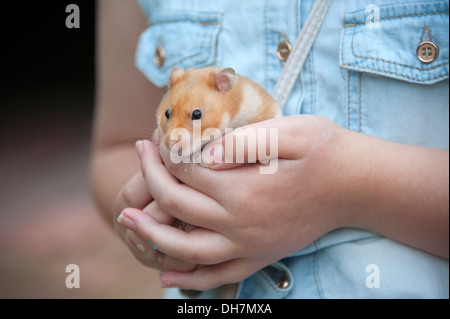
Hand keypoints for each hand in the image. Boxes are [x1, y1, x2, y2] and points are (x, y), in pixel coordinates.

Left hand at [119, 115, 364, 289]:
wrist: (358, 186)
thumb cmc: (326, 151)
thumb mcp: (290, 131)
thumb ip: (242, 141)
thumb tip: (200, 152)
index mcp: (245, 187)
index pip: (186, 169)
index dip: (165, 150)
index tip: (156, 134)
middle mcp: (241, 222)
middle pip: (177, 204)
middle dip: (151, 177)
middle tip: (140, 153)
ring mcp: (250, 245)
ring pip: (187, 248)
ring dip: (152, 234)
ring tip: (127, 219)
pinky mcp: (260, 256)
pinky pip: (218, 276)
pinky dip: (190, 279)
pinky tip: (166, 278)